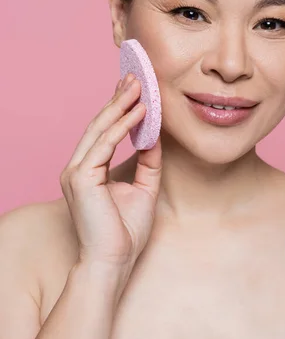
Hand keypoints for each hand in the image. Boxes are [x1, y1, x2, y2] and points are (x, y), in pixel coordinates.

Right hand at [60, 74, 161, 293]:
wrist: (113, 261)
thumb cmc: (126, 231)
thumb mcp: (144, 188)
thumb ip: (148, 162)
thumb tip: (155, 136)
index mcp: (88, 170)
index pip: (103, 131)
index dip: (118, 108)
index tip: (134, 88)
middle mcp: (77, 167)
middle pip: (99, 124)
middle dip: (118, 99)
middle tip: (135, 77)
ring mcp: (76, 171)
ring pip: (100, 129)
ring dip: (121, 105)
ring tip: (140, 85)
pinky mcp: (82, 177)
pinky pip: (106, 143)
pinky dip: (124, 125)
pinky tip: (141, 110)